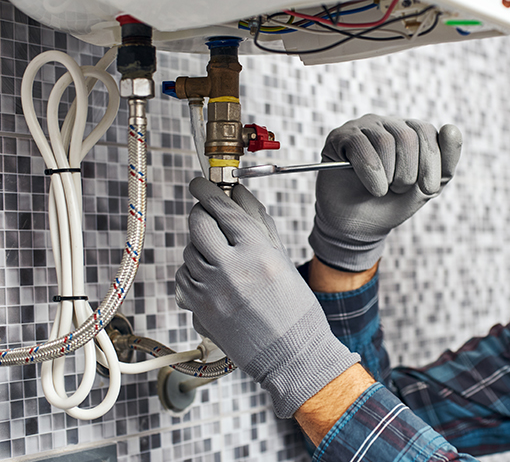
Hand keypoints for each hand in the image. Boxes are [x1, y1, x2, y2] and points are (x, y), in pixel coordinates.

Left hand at [175, 178, 359, 417]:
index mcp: (257, 252)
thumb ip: (258, 223)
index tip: (200, 183)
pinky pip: (184, 278)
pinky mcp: (198, 310)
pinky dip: (194, 272)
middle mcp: (230, 269)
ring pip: (188, 251)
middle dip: (202, 215)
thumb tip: (238, 193)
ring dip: (200, 246)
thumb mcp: (282, 259)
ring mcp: (210, 291)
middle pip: (198, 224)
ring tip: (220, 257)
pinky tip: (213, 279)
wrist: (291, 355)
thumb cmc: (295, 309)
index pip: (223, 209)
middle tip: (209, 215)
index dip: (208, 190)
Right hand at [309, 114, 462, 271]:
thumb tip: (451, 128)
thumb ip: (445, 163)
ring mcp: (363, 128)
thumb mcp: (426, 188)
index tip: (427, 189)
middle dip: (408, 174)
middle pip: (407, 136)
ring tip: (382, 190)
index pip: (427, 132)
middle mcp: (388, 124)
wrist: (358, 226)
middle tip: (399, 190)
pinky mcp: (340, 137)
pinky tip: (372, 187)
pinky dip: (370, 173)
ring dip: (388, 176)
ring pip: (385, 142)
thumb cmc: (391, 204)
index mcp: (412, 132)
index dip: (431, 164)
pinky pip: (360, 146)